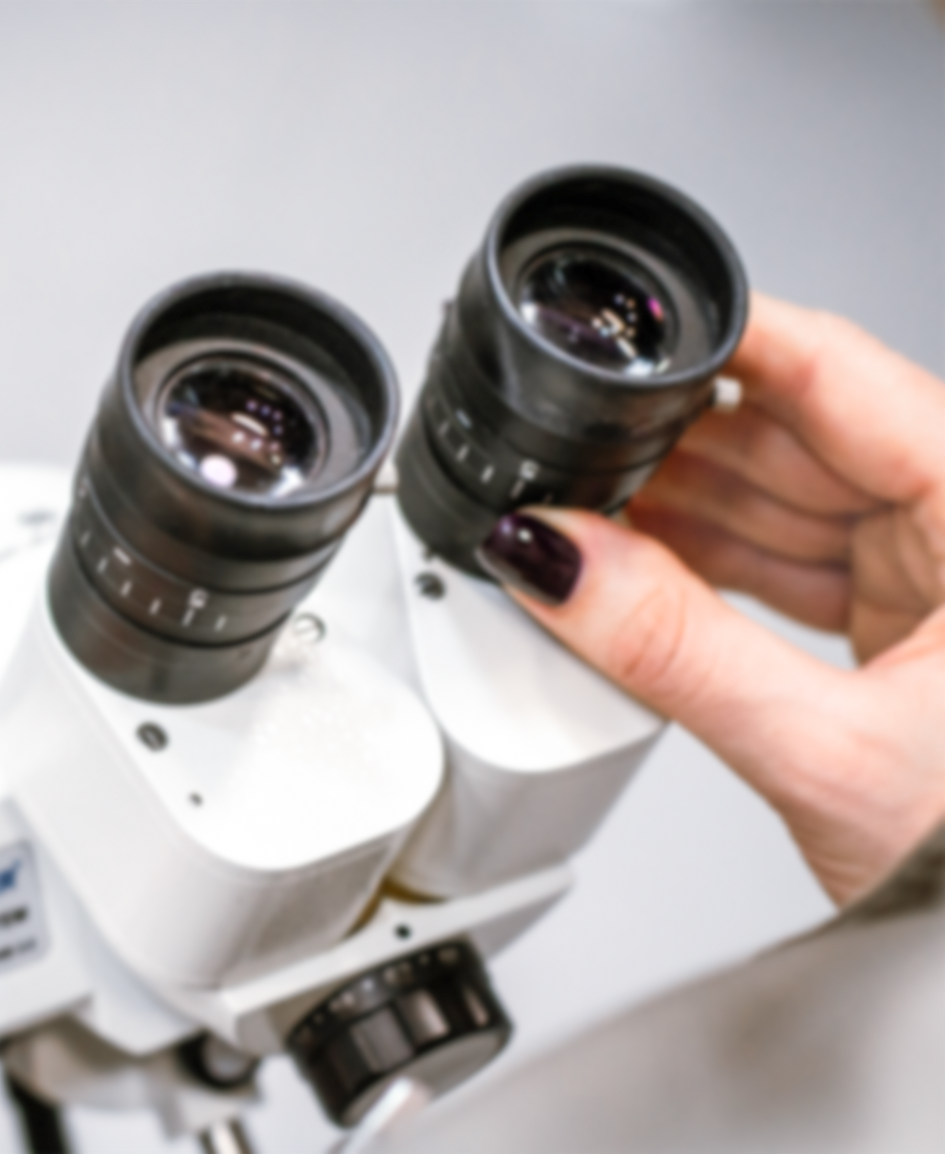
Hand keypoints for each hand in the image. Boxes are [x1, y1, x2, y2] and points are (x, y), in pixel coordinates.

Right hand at [475, 292, 944, 905]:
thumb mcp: (831, 755)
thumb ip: (676, 650)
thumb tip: (556, 560)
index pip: (840, 369)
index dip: (720, 340)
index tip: (621, 330)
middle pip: (800, 431)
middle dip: (676, 453)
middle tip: (571, 476)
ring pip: (792, 497)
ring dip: (686, 520)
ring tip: (595, 543)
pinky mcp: (917, 622)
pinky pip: (800, 561)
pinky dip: (720, 573)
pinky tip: (651, 587)